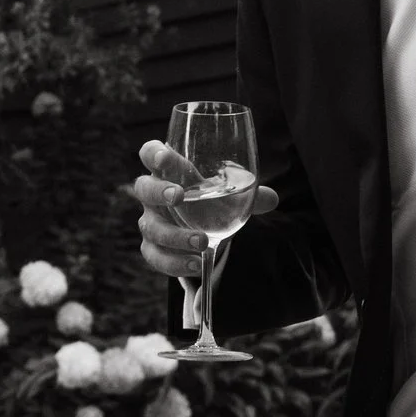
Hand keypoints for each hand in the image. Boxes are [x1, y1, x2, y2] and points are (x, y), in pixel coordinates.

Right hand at [131, 136, 279, 279]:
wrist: (203, 228)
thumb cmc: (211, 201)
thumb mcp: (229, 194)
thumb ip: (249, 194)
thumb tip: (271, 199)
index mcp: (168, 171)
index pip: (150, 153)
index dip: (153, 153)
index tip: (164, 157)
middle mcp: (153, 195)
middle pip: (143, 188)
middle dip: (158, 191)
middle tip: (179, 197)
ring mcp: (151, 221)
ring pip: (151, 227)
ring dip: (175, 235)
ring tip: (202, 241)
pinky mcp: (152, 247)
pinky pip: (155, 256)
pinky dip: (175, 262)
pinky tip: (196, 263)